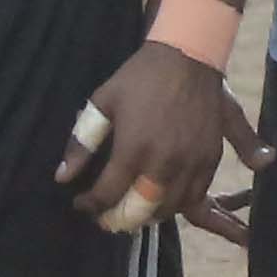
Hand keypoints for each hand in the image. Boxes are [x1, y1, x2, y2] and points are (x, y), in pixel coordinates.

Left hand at [55, 45, 261, 238]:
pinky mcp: (213, 159)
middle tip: (107, 217)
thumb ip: (82, 141)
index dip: (91, 205)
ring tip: (135, 209)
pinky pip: (198, 196)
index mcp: (134, 149)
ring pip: (172, 209)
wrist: (188, 56)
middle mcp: (165, 164)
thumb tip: (63, 176)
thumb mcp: (103, 102)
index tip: (82, 204)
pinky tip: (165, 199)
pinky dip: (180, 205)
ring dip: (150, 215)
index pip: (108, 195)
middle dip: (120, 219)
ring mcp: (192, 164)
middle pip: (142, 211)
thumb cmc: (140, 78)